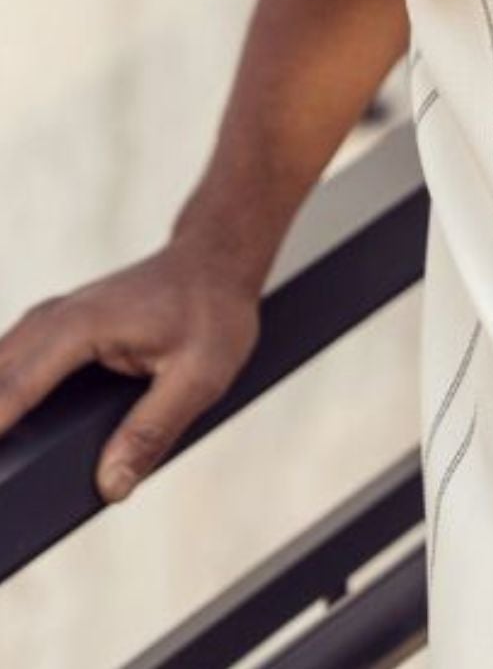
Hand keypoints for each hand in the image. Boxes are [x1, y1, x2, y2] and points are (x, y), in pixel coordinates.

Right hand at [0, 234, 262, 502]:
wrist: (218, 259)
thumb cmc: (214, 311)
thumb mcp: (201, 376)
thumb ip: (153, 430)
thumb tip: (110, 485)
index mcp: (81, 328)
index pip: (13, 391)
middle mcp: (54, 318)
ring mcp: (51, 319)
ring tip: (4, 455)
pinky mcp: (56, 326)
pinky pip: (14, 363)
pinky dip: (5, 391)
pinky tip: (12, 428)